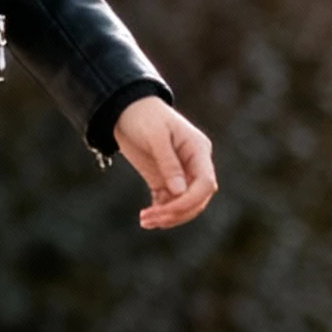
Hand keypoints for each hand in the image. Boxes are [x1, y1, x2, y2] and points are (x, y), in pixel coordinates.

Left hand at [114, 97, 216, 231]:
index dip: (190, 201)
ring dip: (168, 216)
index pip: (205, 183)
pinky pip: (170, 202)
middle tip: (150, 218)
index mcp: (198, 150)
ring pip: (185, 204)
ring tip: (145, 221)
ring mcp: (181, 173)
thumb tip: (180, 192)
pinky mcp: (165, 179)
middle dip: (177, 212)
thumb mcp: (156, 136)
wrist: (125, 110)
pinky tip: (146, 217)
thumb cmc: (144, 116)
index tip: (166, 209)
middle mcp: (194, 164)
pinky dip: (161, 212)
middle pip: (198, 199)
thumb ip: (168, 163)